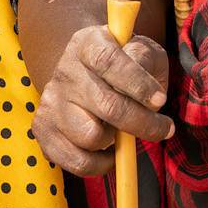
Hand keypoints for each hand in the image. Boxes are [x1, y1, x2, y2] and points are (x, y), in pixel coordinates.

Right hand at [33, 23, 173, 176]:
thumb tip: (147, 90)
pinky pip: (77, 161)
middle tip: (164, 128)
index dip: (137, 82)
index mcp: (87, 44)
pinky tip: (109, 150)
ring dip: (114, 141)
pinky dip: (100, 164)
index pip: (108, 60)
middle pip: (106, 104)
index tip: (160, 100)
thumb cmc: (124, 65)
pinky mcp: (43, 129)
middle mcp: (64, 70)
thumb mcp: (141, 51)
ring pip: (90, 136)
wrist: (88, 74)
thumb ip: (145, 60)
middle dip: (141, 122)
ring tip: (121, 131)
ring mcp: (50, 100)